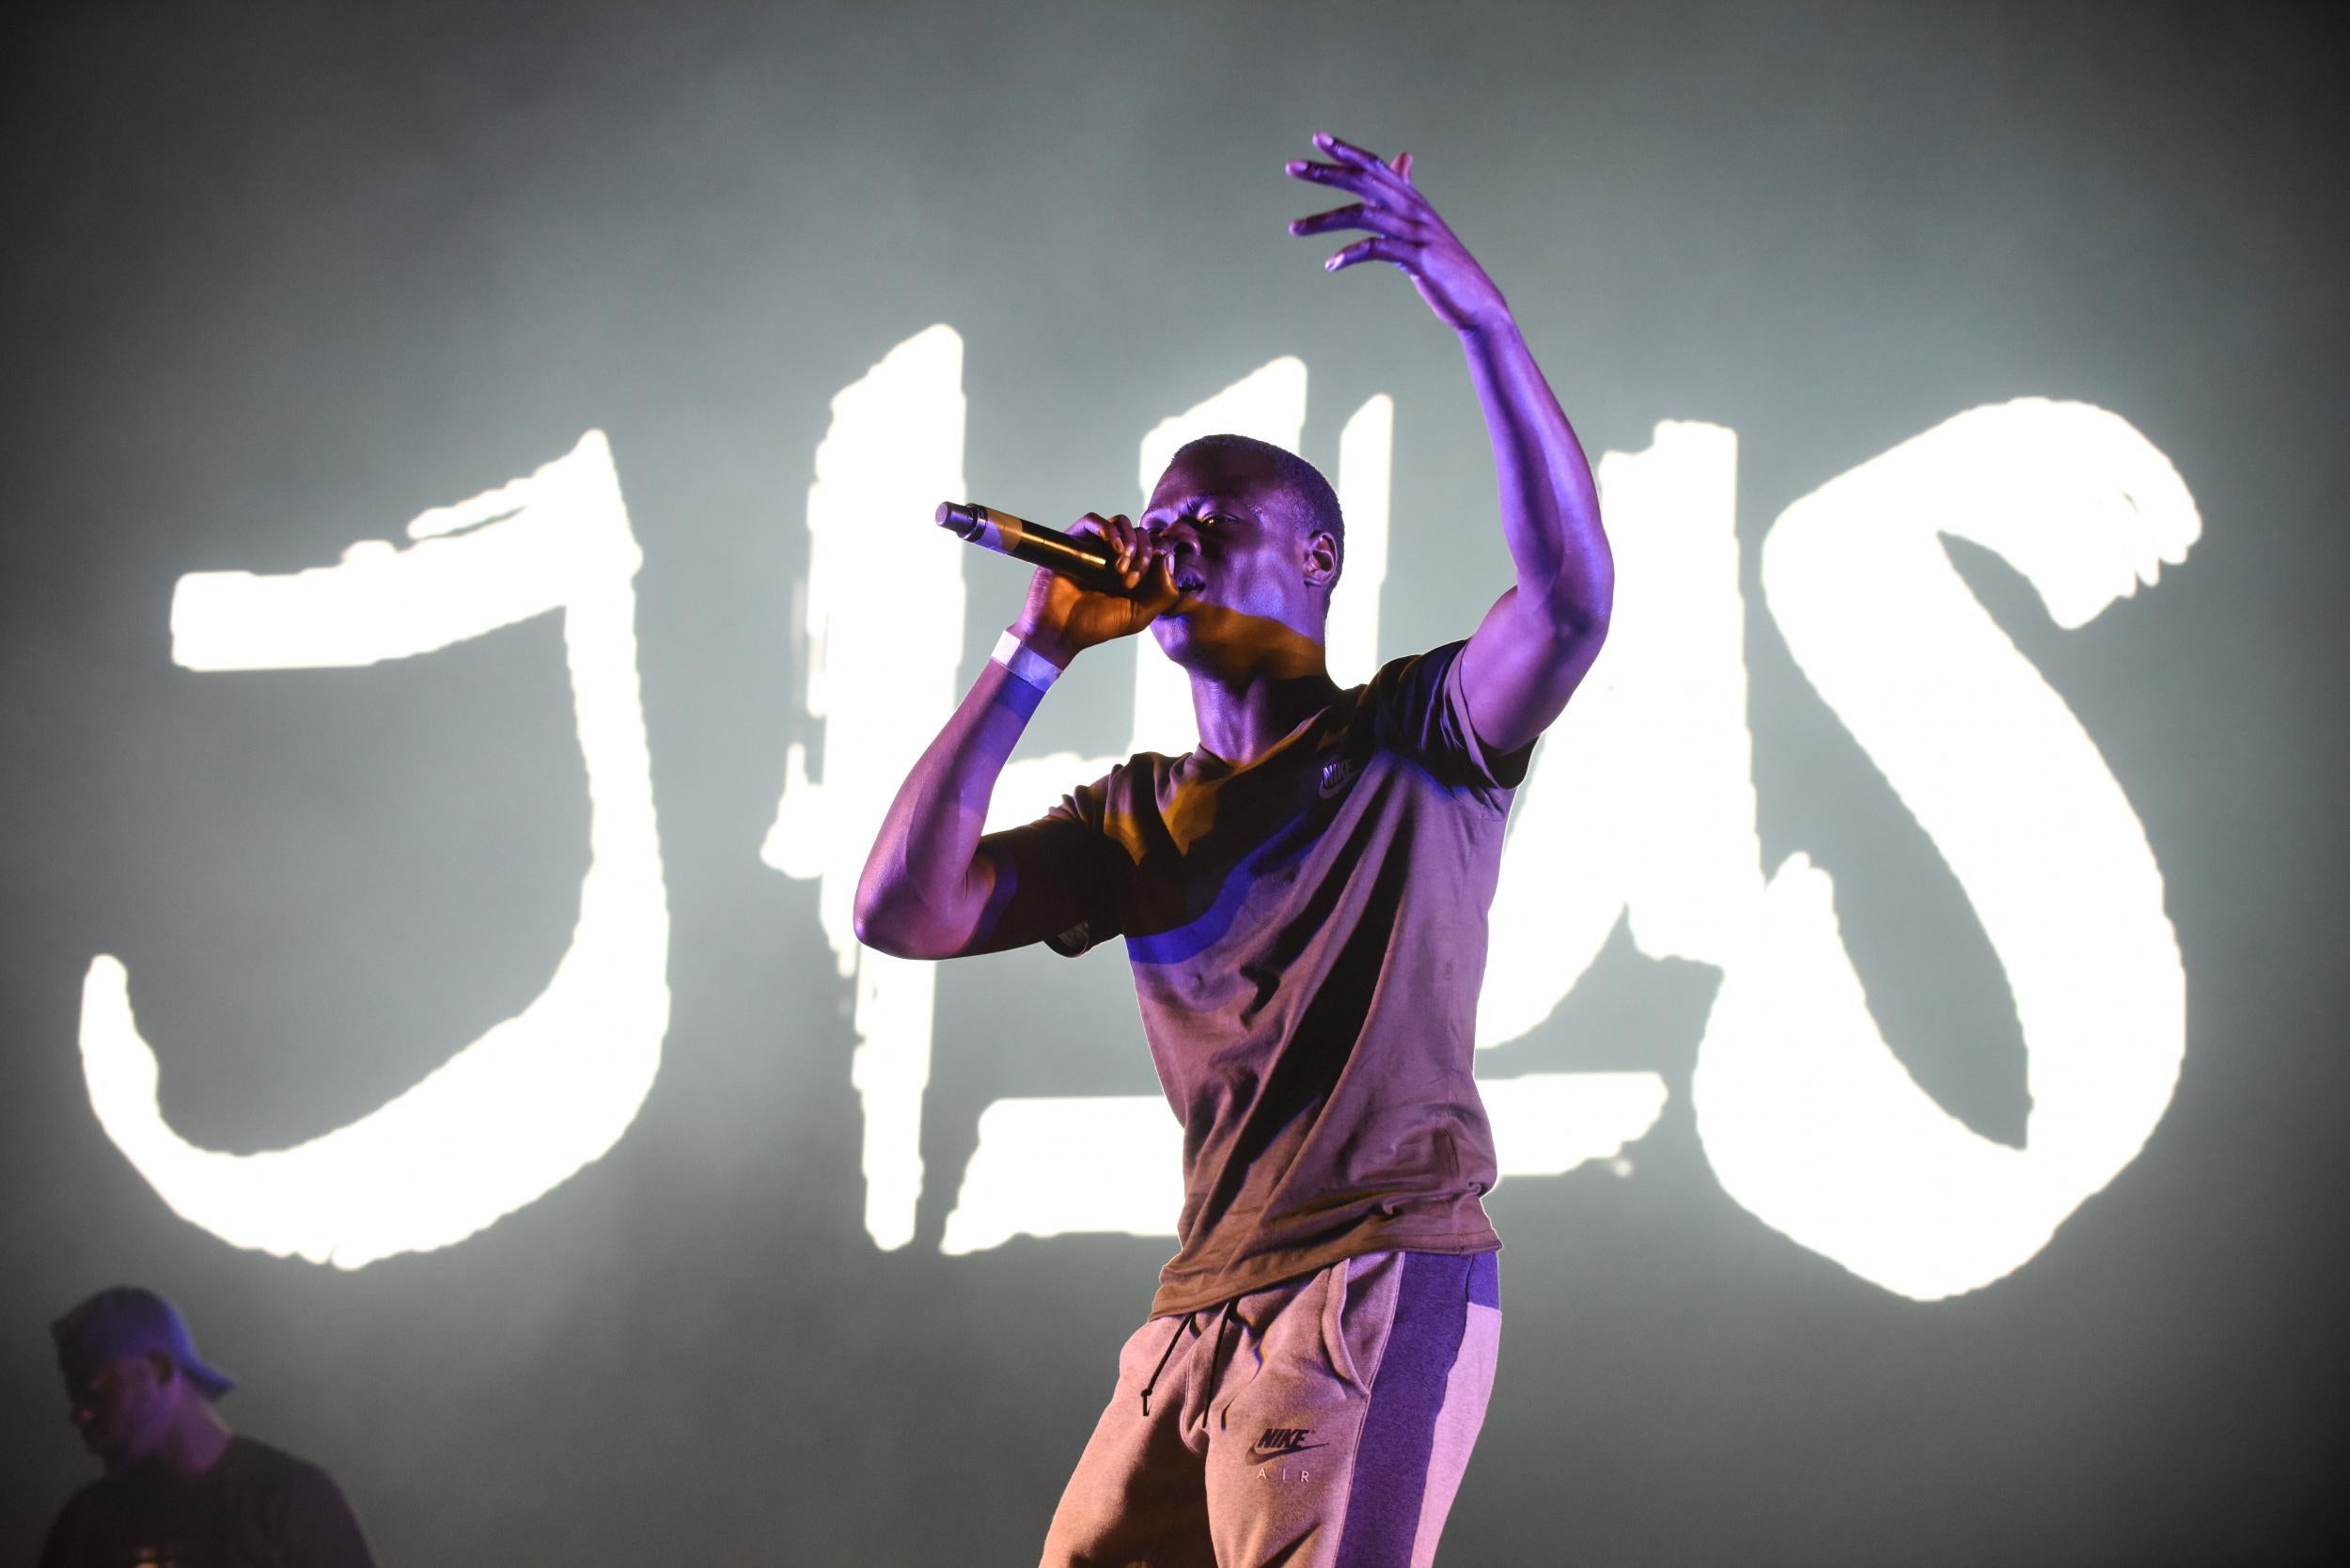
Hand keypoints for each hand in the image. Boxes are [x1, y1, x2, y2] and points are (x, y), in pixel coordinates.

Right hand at [1009, 512, 1180, 665]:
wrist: (1058, 631)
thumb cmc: (1095, 626)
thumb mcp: (1139, 616)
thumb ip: (1163, 593)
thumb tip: (1168, 558)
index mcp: (1132, 571)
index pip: (1154, 547)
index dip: (1160, 554)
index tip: (1154, 574)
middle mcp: (1114, 557)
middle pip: (1140, 534)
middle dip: (1144, 552)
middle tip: (1132, 578)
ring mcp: (1094, 548)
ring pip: (1120, 523)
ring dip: (1129, 539)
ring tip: (1121, 565)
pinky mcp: (1074, 542)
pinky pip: (1092, 520)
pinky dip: (1107, 527)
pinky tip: (1113, 547)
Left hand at [1286, 133, 1510, 333]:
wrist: (1478, 301)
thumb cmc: (1445, 265)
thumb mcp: (1424, 224)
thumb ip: (1408, 191)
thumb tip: (1402, 158)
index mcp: (1412, 199)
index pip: (1375, 166)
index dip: (1347, 151)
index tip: (1317, 138)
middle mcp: (1413, 209)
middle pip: (1363, 182)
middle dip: (1325, 173)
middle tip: (1291, 167)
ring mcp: (1416, 232)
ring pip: (1362, 215)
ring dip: (1323, 220)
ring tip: (1294, 228)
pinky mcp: (1418, 258)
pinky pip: (1377, 249)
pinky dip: (1351, 255)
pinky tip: (1331, 264)